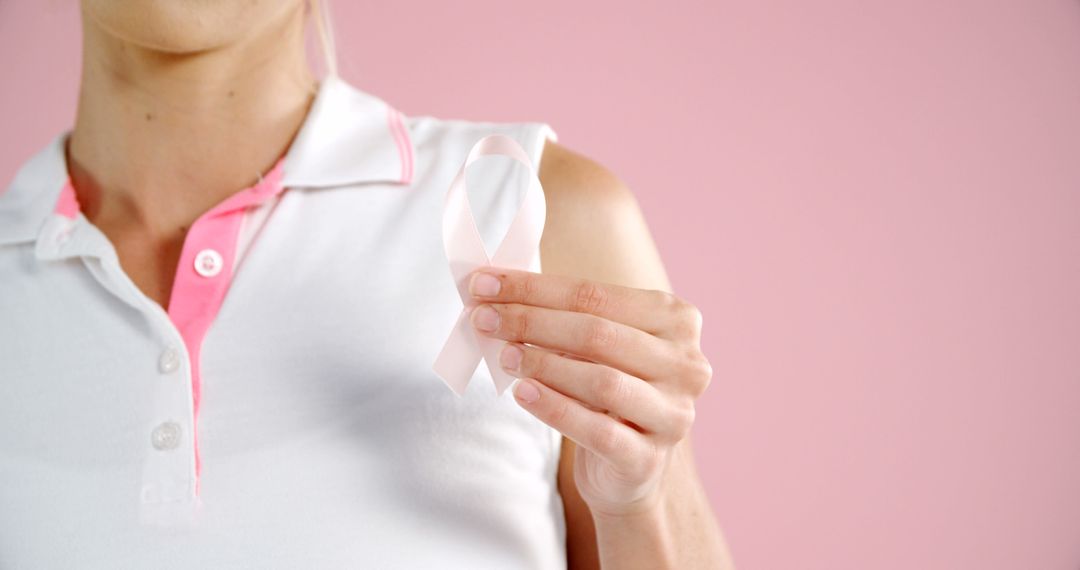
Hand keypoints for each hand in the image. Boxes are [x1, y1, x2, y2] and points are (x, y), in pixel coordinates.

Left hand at [467, 267, 712, 516]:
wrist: (627, 466)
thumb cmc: (606, 388)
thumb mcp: (595, 344)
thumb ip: (559, 315)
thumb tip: (494, 291)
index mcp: (676, 320)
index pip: (596, 295)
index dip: (535, 288)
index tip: (484, 284)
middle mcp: (686, 364)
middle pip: (598, 333)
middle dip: (531, 321)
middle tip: (483, 318)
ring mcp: (673, 414)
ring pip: (601, 381)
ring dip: (542, 363)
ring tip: (502, 354)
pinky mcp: (648, 458)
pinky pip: (598, 431)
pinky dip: (555, 409)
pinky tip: (523, 394)